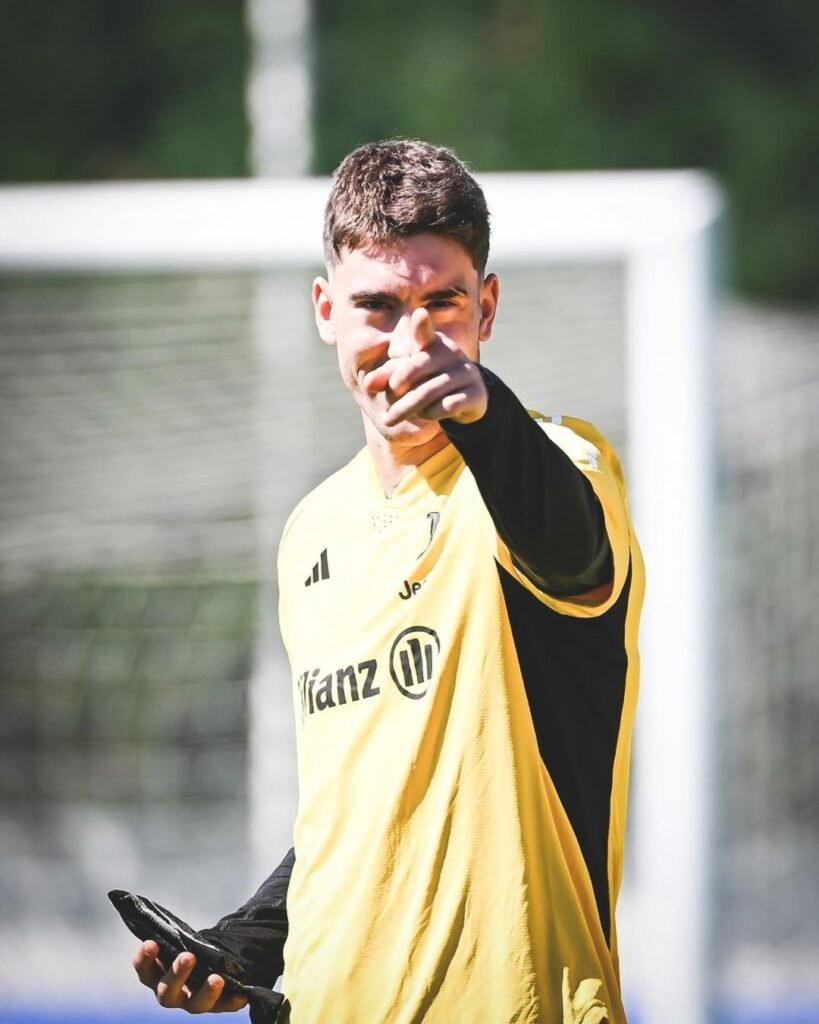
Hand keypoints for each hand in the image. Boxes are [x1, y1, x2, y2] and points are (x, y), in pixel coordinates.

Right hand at [133, 940, 248, 1013]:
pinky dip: (234, 1000)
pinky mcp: (219, 1005)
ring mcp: (195, 1002)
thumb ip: (176, 936)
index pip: (145, 971)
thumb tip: (168, 920)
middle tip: (187, 957)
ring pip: (196, 1004)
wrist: (215, 960)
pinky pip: (226, 1005)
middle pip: (167, 992)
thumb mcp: (182, 942)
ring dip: (206, 992)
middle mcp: (174, 994)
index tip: (150, 943)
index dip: (144, 960)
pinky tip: (242, 993)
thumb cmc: (192, 948)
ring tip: (217, 979)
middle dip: (177, 975)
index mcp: (159, 977)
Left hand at [362, 308, 487, 426]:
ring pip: (430, 391)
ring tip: (393, 417)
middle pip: (415, 369)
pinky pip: (448, 405)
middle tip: (386, 408)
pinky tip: (425, 414)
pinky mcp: (475, 393)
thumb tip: (367, 384)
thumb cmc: (429, 381)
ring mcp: (465, 372)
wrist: (467, 398)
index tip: (419, 314)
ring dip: (407, 408)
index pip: (424, 332)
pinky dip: (431, 413)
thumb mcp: (407, 377)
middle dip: (395, 391)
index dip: (421, 325)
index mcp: (433, 343)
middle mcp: (451, 353)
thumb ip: (386, 377)